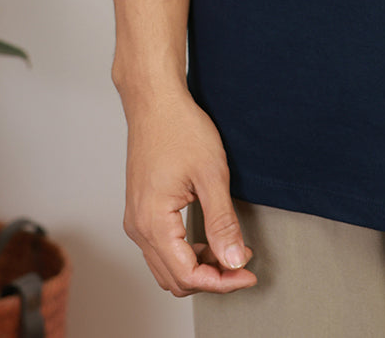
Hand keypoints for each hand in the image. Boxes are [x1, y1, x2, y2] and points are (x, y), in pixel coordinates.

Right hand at [120, 84, 257, 296]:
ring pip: (167, 267)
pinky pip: (162, 248)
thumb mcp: (211, 174)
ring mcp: (136, 220)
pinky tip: (211, 239)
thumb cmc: (180, 128)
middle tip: (244, 265)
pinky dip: (187, 253)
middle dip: (212, 278)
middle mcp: (138, 227)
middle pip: (175, 278)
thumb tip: (235, 260)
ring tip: (231, 251)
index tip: (248, 274)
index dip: (222, 282)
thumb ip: (222, 223)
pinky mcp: (140, 211)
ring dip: (199, 267)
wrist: (155, 101)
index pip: (187, 275)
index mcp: (152, 222)